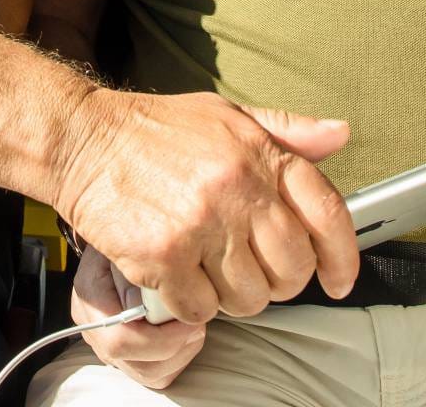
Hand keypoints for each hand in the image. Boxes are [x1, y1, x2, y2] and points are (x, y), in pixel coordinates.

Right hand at [52, 89, 357, 325]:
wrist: (82, 138)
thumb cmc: (154, 130)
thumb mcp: (226, 115)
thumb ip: (287, 130)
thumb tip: (340, 134)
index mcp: (259, 153)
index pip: (327, 213)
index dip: (343, 256)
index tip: (339, 279)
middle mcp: (236, 187)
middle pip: (291, 269)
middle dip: (278, 281)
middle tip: (251, 270)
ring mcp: (201, 223)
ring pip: (249, 298)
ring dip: (231, 295)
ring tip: (207, 268)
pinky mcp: (163, 255)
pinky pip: (200, 309)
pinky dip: (190, 304)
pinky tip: (177, 275)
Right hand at [72, 248, 206, 389]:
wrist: (117, 234)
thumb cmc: (127, 233)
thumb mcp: (130, 240)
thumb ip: (139, 266)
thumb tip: (153, 302)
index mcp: (90, 297)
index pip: (119, 340)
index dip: (161, 339)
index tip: (191, 320)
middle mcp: (94, 328)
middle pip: (139, 365)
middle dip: (178, 347)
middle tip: (198, 321)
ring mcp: (109, 345)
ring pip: (151, 375)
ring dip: (181, 353)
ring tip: (192, 325)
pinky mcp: (128, 354)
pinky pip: (158, 375)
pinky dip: (177, 359)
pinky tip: (184, 333)